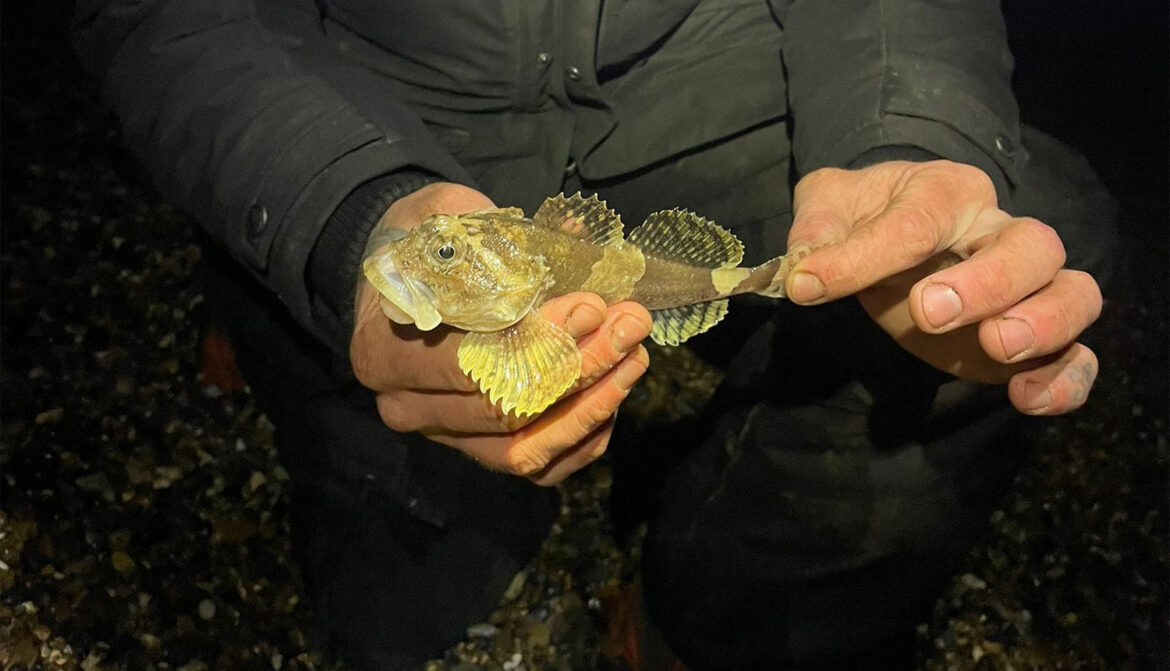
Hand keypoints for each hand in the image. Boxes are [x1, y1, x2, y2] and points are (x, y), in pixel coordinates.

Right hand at [351, 182, 651, 484]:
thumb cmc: (429, 245)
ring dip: (591, 406)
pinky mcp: (480, 452)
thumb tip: (570, 238)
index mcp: (385, 352)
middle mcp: (407, 407)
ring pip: (525, 447)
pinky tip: (616, 393)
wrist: (408, 276)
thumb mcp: (448, 218)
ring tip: (635, 356)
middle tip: (630, 325)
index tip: (591, 306)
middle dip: (579, 367)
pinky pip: (540, 466)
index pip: (471, 362)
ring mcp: (446, 437)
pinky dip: (583, 436)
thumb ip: (496, 236)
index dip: (539, 341)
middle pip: (505, 407)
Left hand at [786, 160, 1102, 415]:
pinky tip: (1025, 399)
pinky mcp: (1032, 340)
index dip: (867, 255)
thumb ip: (816, 230)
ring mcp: (1026, 288)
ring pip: (1074, 292)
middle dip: (988, 281)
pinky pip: (1078, 356)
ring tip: (996, 347)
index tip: (811, 285)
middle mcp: (998, 233)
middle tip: (929, 313)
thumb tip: (804, 272)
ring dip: (1044, 323)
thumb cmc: (864, 218)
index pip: (920, 219)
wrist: (889, 234)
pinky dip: (1065, 380)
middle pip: (1032, 245)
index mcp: (947, 191)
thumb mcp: (828, 207)